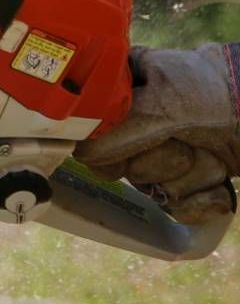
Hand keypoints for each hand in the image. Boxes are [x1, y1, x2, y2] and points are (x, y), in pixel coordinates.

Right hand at [76, 44, 239, 224]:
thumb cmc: (216, 96)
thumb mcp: (162, 104)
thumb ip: (115, 130)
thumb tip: (83, 155)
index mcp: (117, 95)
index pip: (87, 134)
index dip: (111, 145)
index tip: (139, 137)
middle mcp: (133, 127)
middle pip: (120, 166)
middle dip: (161, 159)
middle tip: (184, 135)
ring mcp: (160, 156)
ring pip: (151, 188)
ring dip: (190, 175)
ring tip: (211, 149)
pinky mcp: (185, 184)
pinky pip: (176, 209)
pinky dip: (202, 200)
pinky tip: (219, 184)